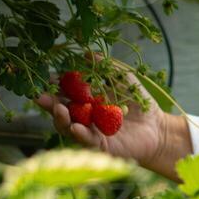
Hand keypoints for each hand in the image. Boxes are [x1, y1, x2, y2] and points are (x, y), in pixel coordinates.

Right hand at [33, 63, 172, 168]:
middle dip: (50, 104)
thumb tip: (87, 52)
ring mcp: (90, 132)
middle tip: (40, 96)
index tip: (48, 78)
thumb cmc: (141, 104)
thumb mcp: (124, 80)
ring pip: (68, 127)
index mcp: (87, 101)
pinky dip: (79, 134)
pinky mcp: (100, 146)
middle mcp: (84, 117)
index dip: (55, 87)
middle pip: (61, 111)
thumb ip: (107, 67)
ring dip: (61, 118)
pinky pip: (86, 140)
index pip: (65, 93)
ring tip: (59, 109)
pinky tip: (75, 127)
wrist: (158, 129)